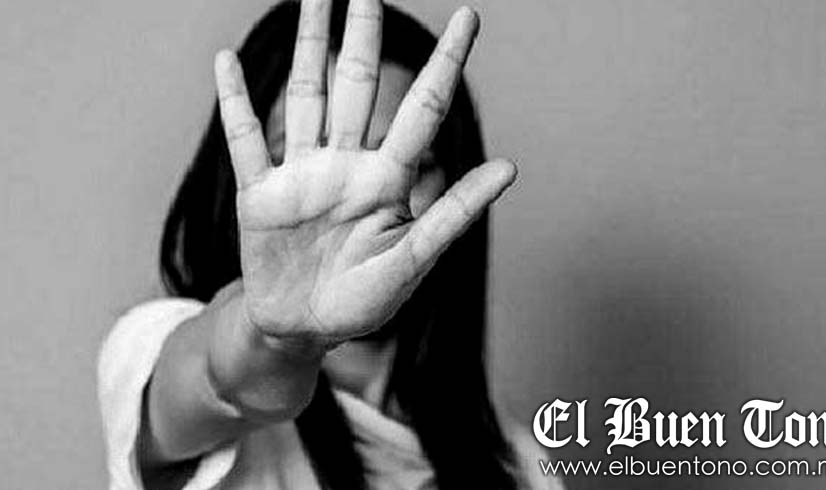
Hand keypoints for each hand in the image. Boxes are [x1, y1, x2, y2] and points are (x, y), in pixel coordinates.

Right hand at [214, 0, 515, 350]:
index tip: (470, 17)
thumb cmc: (363, 302)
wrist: (302, 331)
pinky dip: (234, 102)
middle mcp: (346, 166)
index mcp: (388, 181)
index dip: (446, 63)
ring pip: (306, 97)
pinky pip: (245, 139)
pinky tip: (227, 61)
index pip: (423, 109)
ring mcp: (301, 174)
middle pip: (357, 86)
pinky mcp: (259, 192)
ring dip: (307, 48)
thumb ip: (453, 213)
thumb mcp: (413, 262)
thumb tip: (509, 167)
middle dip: (363, 36)